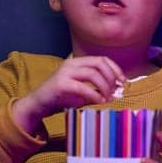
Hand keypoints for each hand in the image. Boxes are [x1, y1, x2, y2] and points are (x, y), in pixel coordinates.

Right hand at [11, 54, 125, 135]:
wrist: (38, 103)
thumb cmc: (61, 97)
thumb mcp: (81, 91)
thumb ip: (96, 90)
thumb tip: (115, 93)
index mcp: (77, 62)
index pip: (101, 59)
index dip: (115, 68)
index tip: (123, 81)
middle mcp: (71, 64)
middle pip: (99, 63)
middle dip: (111, 77)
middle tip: (116, 91)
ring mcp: (65, 72)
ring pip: (93, 74)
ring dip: (104, 86)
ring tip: (108, 98)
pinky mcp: (60, 84)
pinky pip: (83, 87)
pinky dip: (94, 94)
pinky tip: (100, 101)